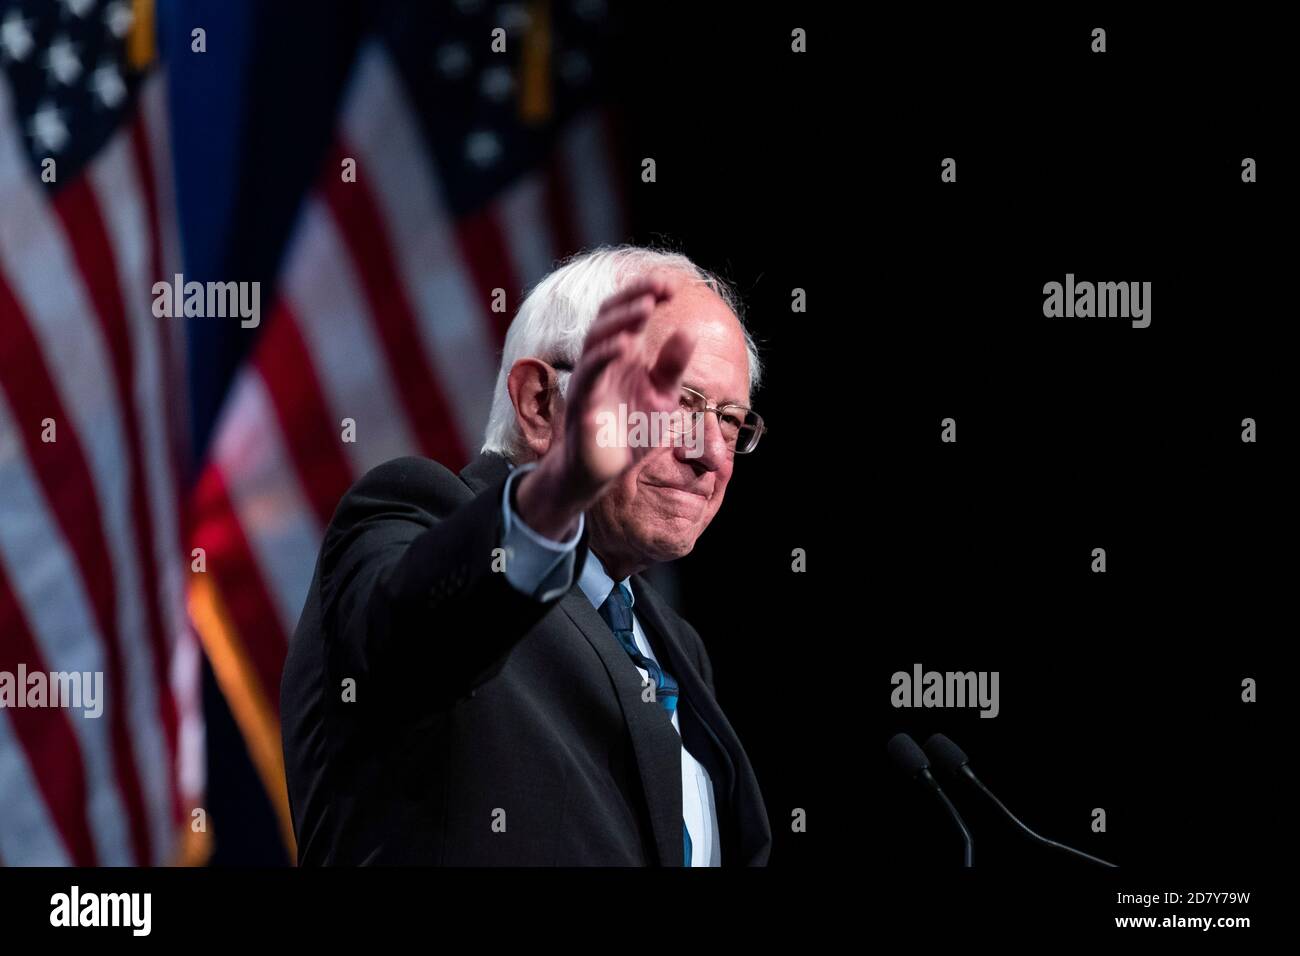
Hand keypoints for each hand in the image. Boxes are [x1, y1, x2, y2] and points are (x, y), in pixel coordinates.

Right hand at [516, 277, 694, 536]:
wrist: (602, 473)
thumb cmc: (629, 432)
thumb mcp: (661, 396)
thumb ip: (672, 366)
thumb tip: (688, 332)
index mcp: (619, 355)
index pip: (627, 313)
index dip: (644, 294)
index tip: (670, 287)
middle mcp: (600, 361)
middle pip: (608, 316)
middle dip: (632, 298)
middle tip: (658, 289)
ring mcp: (589, 380)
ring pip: (596, 339)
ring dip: (621, 321)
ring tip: (645, 309)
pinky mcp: (582, 403)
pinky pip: (590, 373)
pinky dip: (606, 356)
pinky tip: (626, 346)